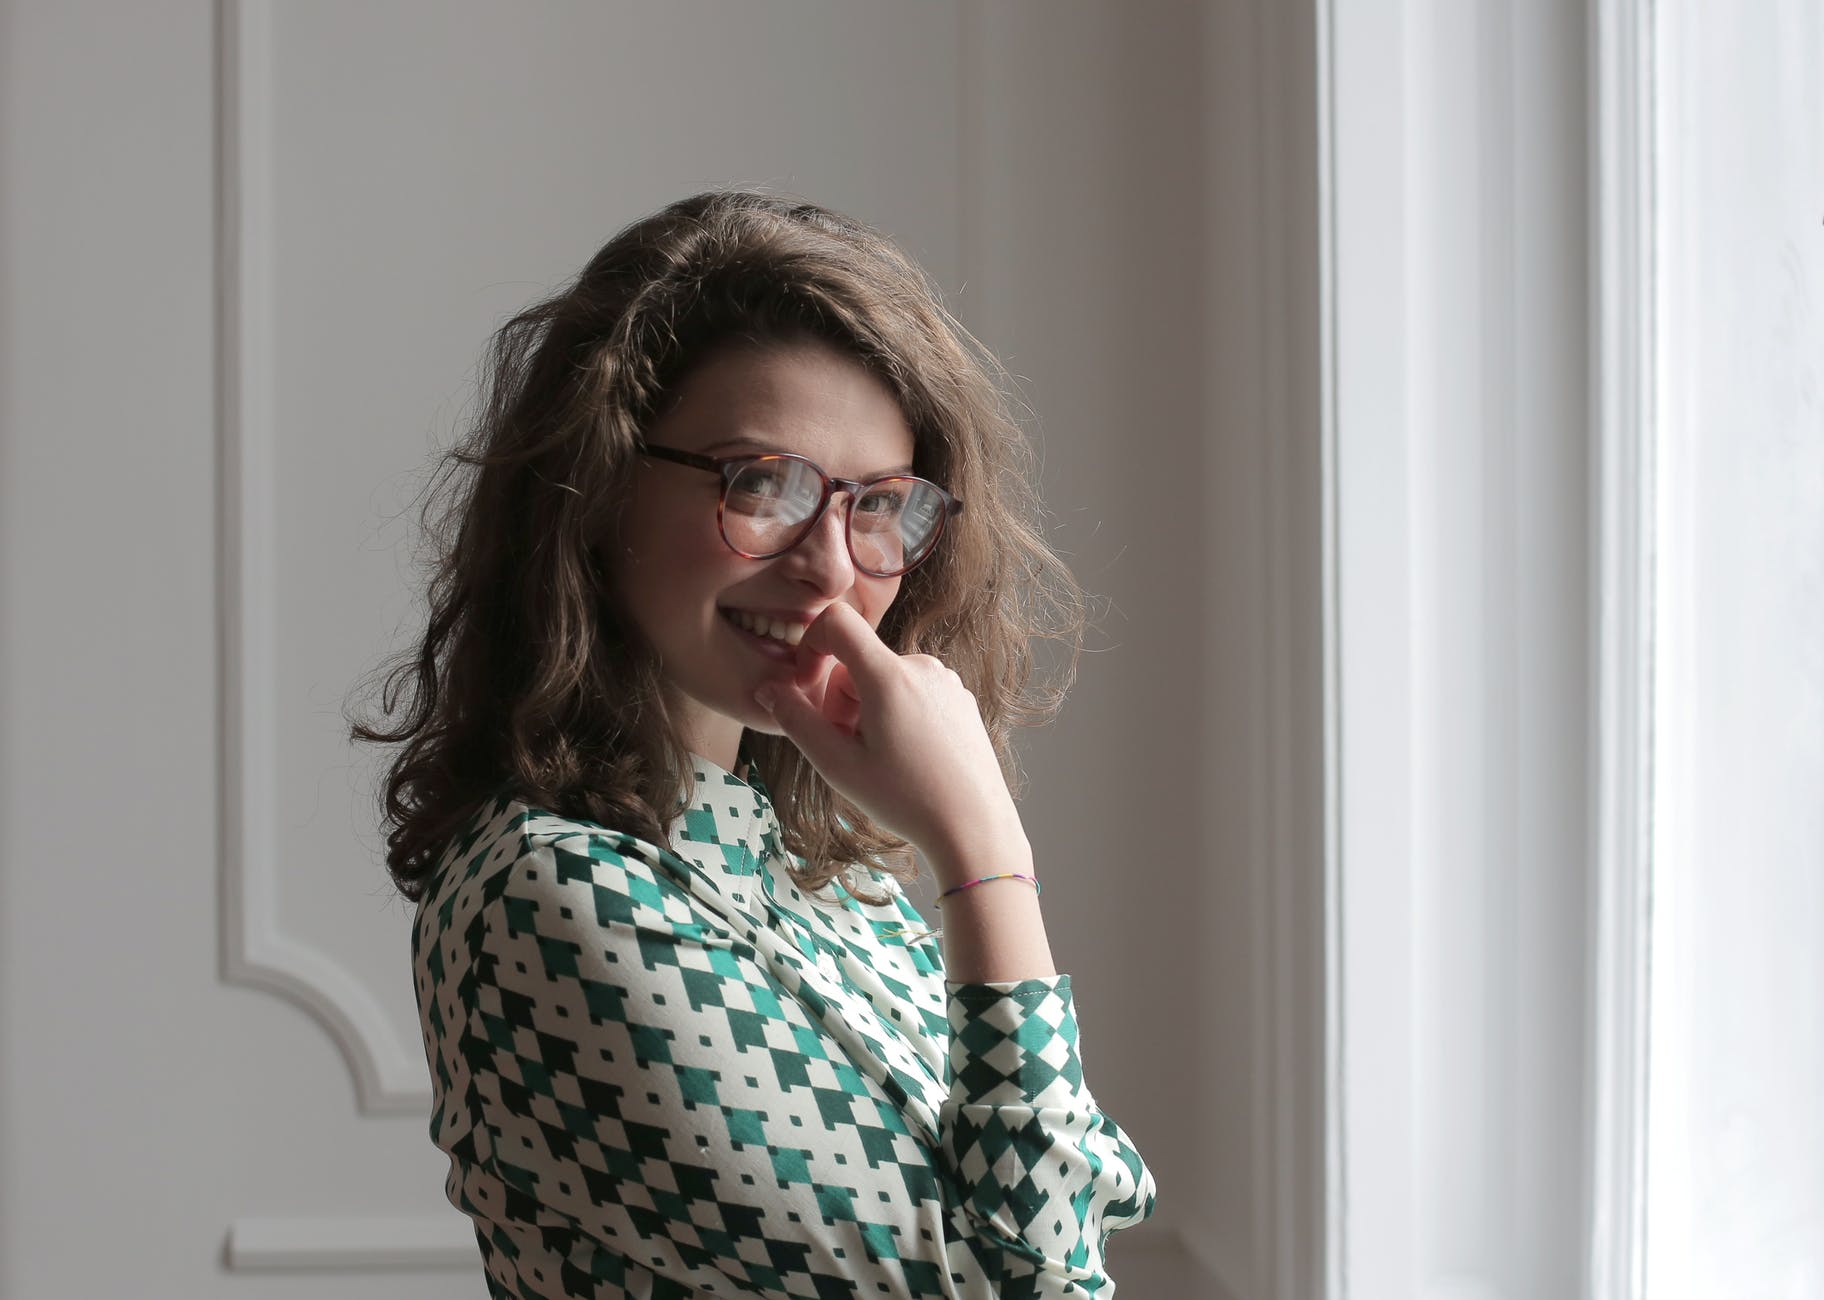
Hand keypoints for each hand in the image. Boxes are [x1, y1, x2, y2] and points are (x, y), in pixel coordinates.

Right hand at [752, 603, 1028, 875]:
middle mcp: (921, 666)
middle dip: (840, 701)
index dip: (810, 646)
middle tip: (849, 751)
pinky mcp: (960, 697)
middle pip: (857, 662)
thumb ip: (795, 720)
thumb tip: (768, 689)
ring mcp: (945, 681)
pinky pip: (912, 691)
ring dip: (868, 710)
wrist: (975, 826)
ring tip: (882, 759)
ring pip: (884, 679)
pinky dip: (898, 714)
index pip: (837, 621)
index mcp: (889, 676)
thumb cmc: (907, 800)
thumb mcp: (838, 765)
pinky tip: (909, 757)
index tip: (806, 687)